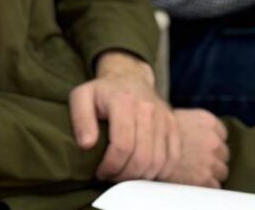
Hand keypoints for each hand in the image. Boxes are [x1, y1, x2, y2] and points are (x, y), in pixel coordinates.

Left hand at [71, 52, 179, 182]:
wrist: (129, 76)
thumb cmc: (102, 92)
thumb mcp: (81, 97)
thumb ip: (80, 120)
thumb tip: (86, 145)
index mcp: (124, 101)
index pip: (122, 145)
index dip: (111, 166)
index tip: (100, 171)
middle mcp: (148, 109)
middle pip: (142, 157)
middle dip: (124, 175)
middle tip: (111, 176)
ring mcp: (164, 118)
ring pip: (157, 162)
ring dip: (139, 177)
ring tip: (123, 175)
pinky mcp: (173, 127)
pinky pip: (171, 159)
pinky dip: (157, 172)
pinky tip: (140, 170)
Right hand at [158, 109, 228, 187]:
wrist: (143, 149)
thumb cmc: (154, 134)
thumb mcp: (175, 118)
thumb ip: (193, 124)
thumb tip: (199, 134)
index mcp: (207, 121)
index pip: (221, 134)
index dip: (211, 141)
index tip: (200, 145)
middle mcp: (213, 140)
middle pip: (223, 153)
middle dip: (212, 157)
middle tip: (195, 160)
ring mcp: (211, 161)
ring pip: (221, 171)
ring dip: (210, 172)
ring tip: (192, 171)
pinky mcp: (206, 179)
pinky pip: (214, 186)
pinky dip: (205, 185)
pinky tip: (191, 179)